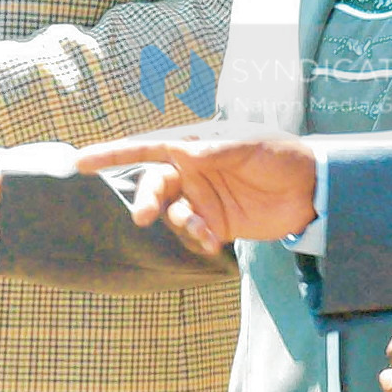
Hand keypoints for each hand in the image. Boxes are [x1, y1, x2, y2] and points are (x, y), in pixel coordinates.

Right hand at [71, 127, 316, 257]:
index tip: (79, 161)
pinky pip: (192, 234)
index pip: (145, 148)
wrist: (312, 189)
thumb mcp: (249, 146)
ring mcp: (200, 200)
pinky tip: (213, 244)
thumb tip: (185, 152)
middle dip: (144, 200)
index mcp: (192, 146)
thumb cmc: (280, 155)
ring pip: (170, 213)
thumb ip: (215, 151)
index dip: (111, 153)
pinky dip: (196, 239)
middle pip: (152, 185)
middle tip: (142, 216)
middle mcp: (190, 173)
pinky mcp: (215, 224)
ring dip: (178, 223)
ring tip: (202, 232)